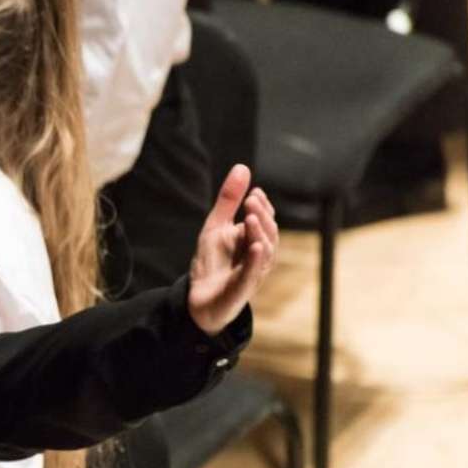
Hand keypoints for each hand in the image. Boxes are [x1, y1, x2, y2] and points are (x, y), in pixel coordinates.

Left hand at [187, 164, 278, 334]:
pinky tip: (255, 245)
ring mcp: (252, 272)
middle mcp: (259, 256)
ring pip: (265, 251)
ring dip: (259, 232)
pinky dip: (256, 259)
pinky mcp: (242, 288)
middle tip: (250, 200)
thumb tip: (242, 167)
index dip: (262, 207)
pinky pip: (253, 272)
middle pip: (269, 233)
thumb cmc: (211, 263)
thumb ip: (228, 200)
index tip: (253, 192)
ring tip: (250, 217)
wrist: (197, 300)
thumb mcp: (215, 226)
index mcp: (254, 240)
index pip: (265, 220)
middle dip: (261, 216)